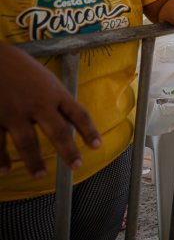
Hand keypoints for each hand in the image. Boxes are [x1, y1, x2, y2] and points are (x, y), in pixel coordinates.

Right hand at [0, 45, 100, 177]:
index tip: (97, 146)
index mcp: (54, 91)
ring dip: (34, 161)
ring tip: (39, 175)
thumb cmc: (16, 63)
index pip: (78, 113)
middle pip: (58, 131)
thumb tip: (65, 116)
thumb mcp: (42, 75)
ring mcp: (14, 111)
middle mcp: (38, 103)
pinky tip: (5, 170)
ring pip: (27, 142)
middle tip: (76, 166)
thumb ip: (52, 96)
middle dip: (68, 151)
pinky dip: (1, 158)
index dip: (89, 131)